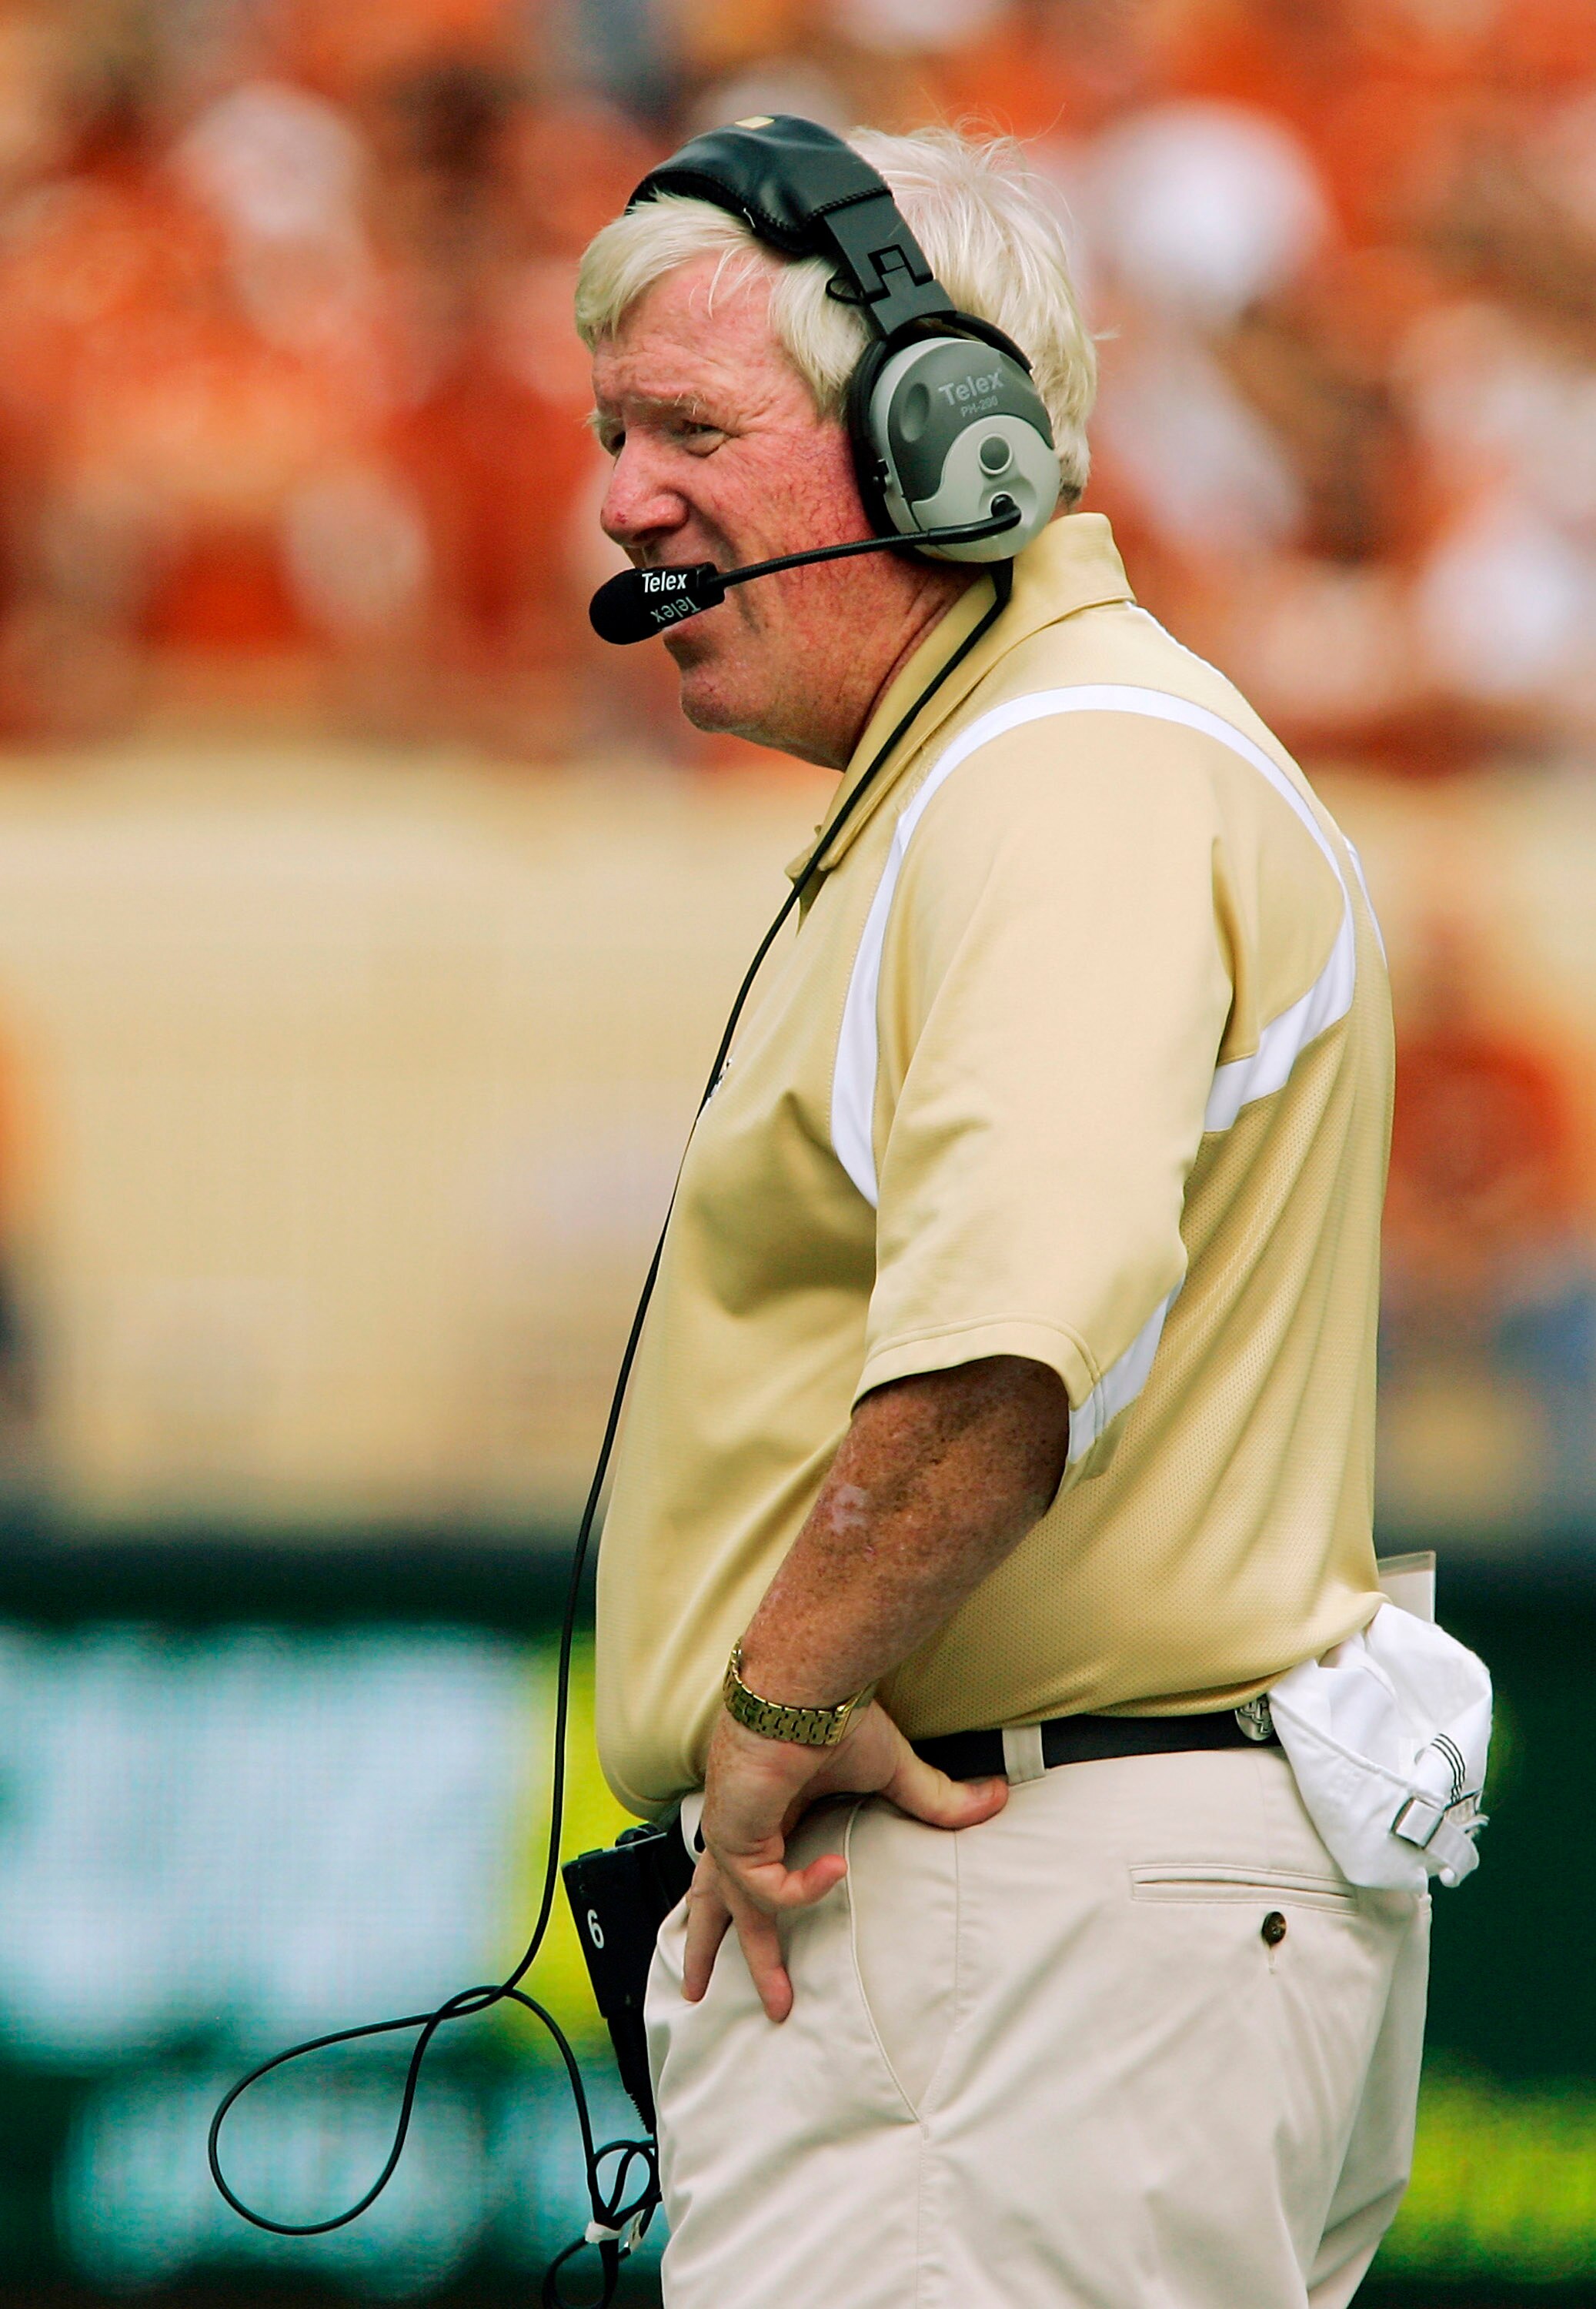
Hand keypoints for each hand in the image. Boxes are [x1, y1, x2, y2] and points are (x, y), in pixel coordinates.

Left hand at [683, 1700, 1005, 2021]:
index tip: (744, 1927)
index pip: (746, 1863)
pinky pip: (767, 1890)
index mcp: (768, 1807)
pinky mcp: (734, 1836)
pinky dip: (802, 1891)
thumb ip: (934, 1798)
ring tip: (781, 2004)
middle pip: (714, 1896)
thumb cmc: (837, 1717)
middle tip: (699, 1994)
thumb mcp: (891, 1769)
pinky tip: (837, 1871)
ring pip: (730, 1907)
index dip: (746, 1896)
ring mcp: (731, 1830)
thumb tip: (996, 1799)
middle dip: (709, 1947)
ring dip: (752, 1955)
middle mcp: (741, 1822)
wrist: (807, 1689)